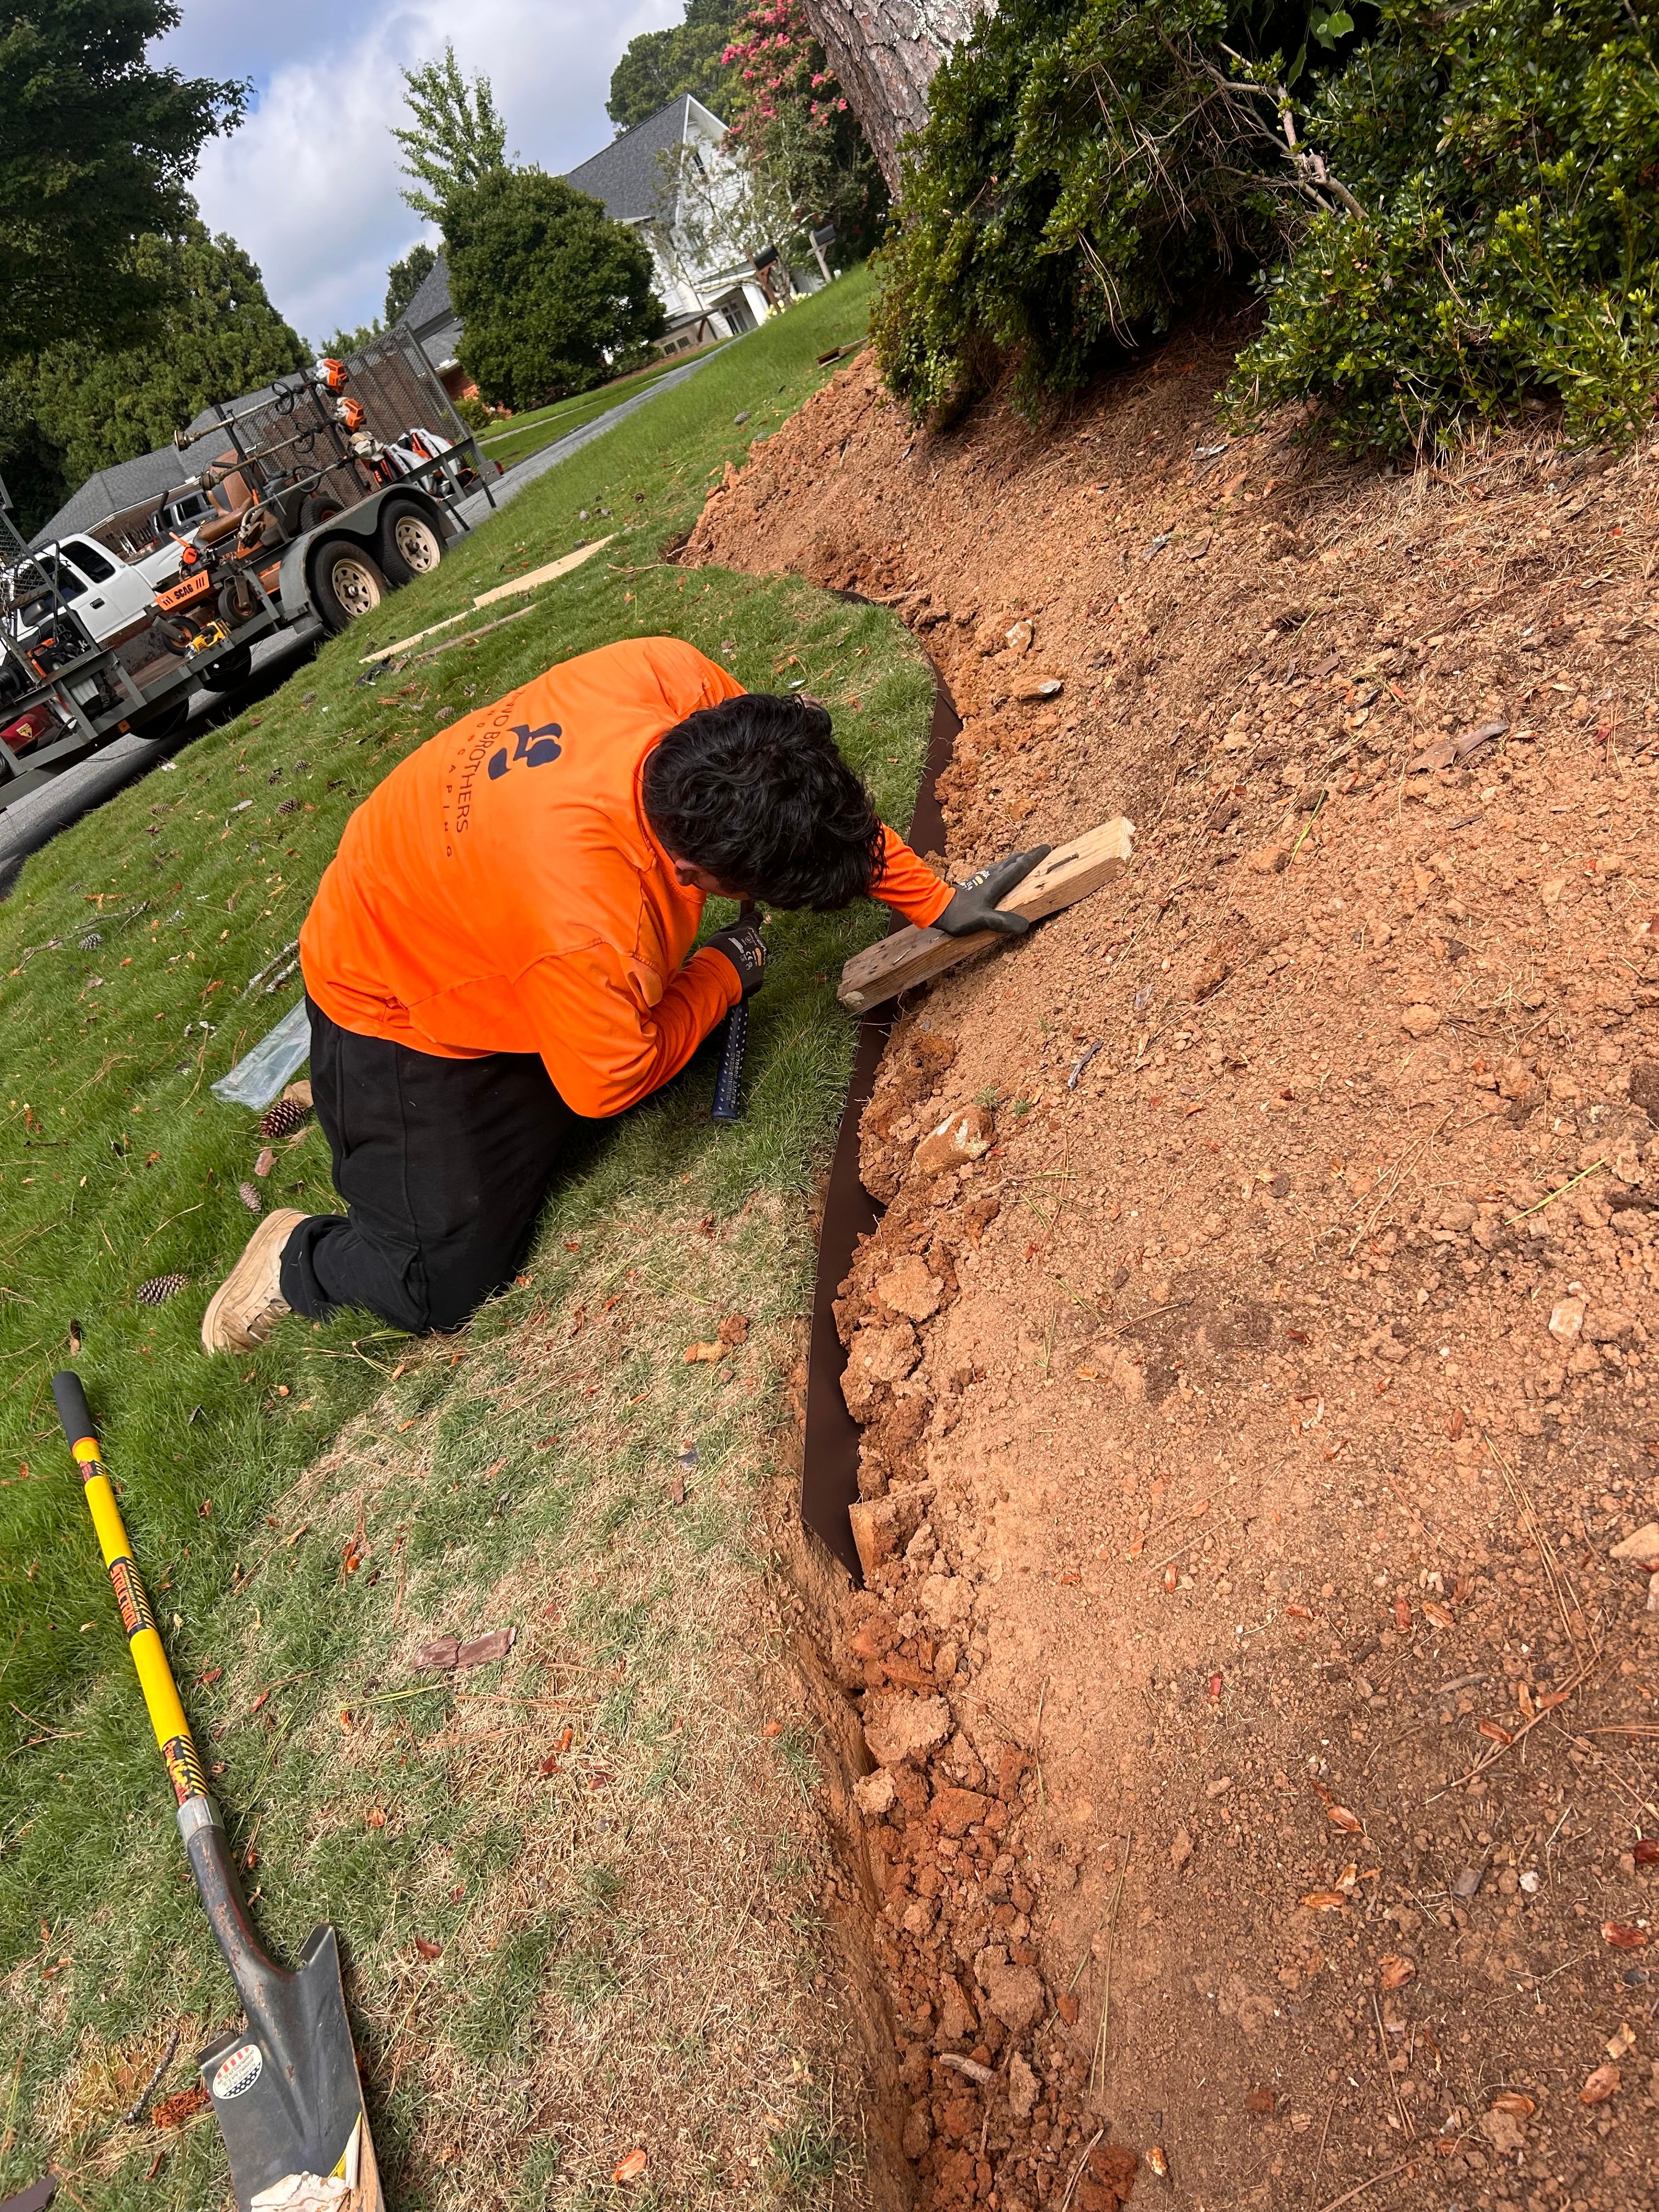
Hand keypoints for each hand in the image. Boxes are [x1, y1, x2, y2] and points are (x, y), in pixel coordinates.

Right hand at [706, 913, 766, 997]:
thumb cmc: (713, 954)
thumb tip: (737, 927)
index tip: (749, 922)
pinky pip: (753, 975)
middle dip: (747, 945)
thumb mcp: (719, 935)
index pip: (755, 919)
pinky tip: (734, 978)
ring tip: (730, 968)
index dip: (752, 920)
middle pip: (756, 942)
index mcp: (749, 930)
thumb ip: (731, 930)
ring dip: (746, 962)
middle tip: (731, 952)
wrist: (715, 979)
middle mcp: (759, 945)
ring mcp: (761, 963)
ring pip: (756, 959)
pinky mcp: (758, 979)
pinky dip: (746, 976)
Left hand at [934, 846, 1050, 936]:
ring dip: (1014, 860)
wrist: (937, 908)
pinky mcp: (974, 882)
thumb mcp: (983, 920)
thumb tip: (1025, 925)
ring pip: (1002, 865)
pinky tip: (999, 870)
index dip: (1033, 858)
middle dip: (1027, 856)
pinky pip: (993, 870)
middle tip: (1039, 851)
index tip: (1046, 848)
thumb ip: (1002, 921)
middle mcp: (990, 877)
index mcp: (996, 884)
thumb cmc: (960, 915)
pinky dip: (1002, 867)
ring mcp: (981, 878)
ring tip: (1022, 857)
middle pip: (1012, 863)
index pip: (1019, 868)